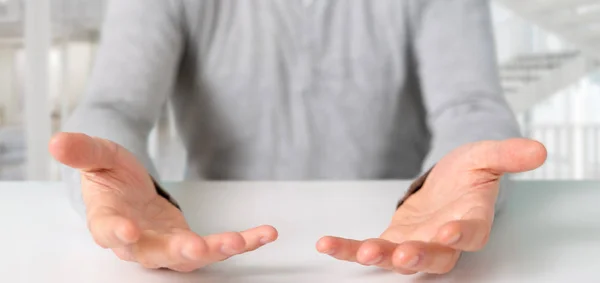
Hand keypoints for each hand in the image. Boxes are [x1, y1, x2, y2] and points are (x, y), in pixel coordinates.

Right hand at [49, 133, 277, 271]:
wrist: (126, 190)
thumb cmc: (110, 177)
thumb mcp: (98, 156)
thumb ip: (82, 151)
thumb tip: (57, 141)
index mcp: (108, 221)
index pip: (109, 231)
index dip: (117, 234)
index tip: (128, 231)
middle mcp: (137, 243)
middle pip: (154, 255)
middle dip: (175, 252)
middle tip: (194, 248)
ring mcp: (165, 246)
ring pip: (189, 258)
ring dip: (215, 251)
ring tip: (241, 240)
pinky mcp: (187, 243)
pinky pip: (216, 247)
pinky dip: (242, 242)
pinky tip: (266, 234)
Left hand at [316, 138, 545, 273]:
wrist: (448, 181)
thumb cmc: (468, 173)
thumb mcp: (485, 155)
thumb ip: (507, 154)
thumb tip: (538, 149)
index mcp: (471, 219)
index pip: (471, 231)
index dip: (461, 234)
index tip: (451, 232)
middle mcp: (444, 239)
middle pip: (435, 256)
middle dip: (419, 257)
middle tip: (402, 255)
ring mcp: (417, 242)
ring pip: (400, 258)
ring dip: (381, 257)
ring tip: (361, 252)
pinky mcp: (392, 240)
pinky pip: (369, 248)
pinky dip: (348, 249)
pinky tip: (327, 245)